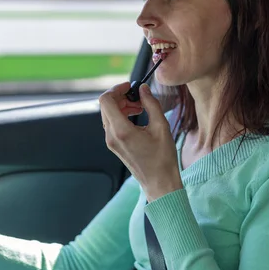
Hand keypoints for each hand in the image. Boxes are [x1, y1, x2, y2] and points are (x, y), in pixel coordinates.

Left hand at [99, 82, 181, 200]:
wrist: (159, 183)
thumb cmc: (162, 158)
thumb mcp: (161, 126)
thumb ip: (151, 104)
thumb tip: (143, 88)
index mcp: (121, 130)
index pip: (106, 100)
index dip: (116, 89)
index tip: (130, 86)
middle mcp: (111, 136)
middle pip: (106, 106)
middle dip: (120, 96)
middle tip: (138, 96)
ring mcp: (111, 142)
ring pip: (108, 114)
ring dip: (121, 105)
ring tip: (140, 106)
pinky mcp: (114, 145)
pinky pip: (112, 124)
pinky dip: (122, 115)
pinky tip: (137, 116)